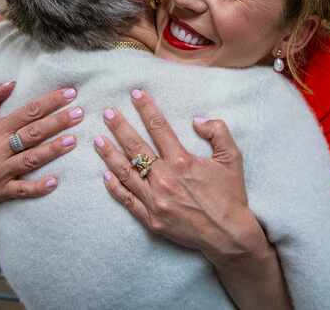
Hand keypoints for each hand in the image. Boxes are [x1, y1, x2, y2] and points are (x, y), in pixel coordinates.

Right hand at [0, 81, 82, 208]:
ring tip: (73, 141)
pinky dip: (38, 187)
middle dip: (56, 122)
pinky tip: (55, 181)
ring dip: (51, 150)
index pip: (27, 112)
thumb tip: (11, 81)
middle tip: (79, 113)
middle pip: (32, 133)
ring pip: (30, 159)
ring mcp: (0, 171)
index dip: (49, 102)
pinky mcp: (2, 191)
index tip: (70, 93)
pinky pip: (22, 190)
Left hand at [94, 89, 270, 265]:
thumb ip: (218, 132)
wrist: (228, 235)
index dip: (146, 109)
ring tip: (97, 139)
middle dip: (119, 127)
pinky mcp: (150, 219)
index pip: (159, 128)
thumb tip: (197, 120)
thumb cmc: (230, 195)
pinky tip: (104, 174)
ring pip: (125, 172)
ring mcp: (155, 200)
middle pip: (135, 147)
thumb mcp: (232, 158)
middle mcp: (164, 179)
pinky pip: (127, 200)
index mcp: (182, 161)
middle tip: (107, 112)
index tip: (135, 94)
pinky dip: (114, 187)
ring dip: (109, 154)